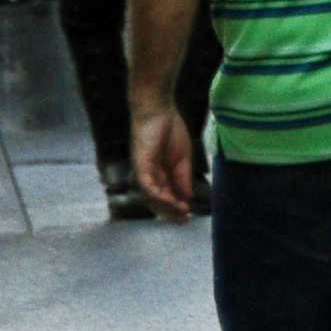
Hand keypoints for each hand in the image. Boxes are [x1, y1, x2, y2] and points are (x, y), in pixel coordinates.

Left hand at [132, 103, 198, 219]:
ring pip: (151, 197)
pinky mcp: (140, 166)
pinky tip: (172, 201)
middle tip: (184, 220)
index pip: (165, 196)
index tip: (189, 215)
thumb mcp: (183, 158)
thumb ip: (183, 178)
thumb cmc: (169, 128)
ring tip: (182, 212)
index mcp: (159, 173)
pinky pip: (148, 186)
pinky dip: (160, 196)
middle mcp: (149, 175)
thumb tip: (188, 197)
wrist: (158, 109)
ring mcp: (143, 171)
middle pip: (156, 201)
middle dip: (170, 212)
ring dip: (166, 207)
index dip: (176, 207)